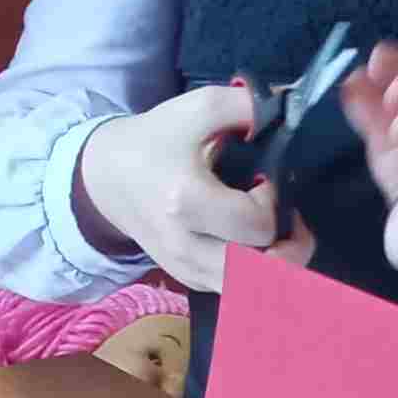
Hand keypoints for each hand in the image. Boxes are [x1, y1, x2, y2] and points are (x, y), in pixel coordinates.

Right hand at [73, 86, 311, 294]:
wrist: (107, 177)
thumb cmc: (155, 141)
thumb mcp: (198, 108)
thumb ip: (247, 104)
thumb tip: (290, 106)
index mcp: (186, 202)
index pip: (258, 225)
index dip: (274, 202)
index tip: (263, 180)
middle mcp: (185, 246)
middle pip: (263, 272)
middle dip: (290, 244)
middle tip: (286, 216)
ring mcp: (186, 270)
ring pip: (253, 293)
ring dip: (279, 268)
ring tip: (277, 236)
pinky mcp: (189, 281)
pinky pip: (237, 293)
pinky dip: (258, 278)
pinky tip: (257, 248)